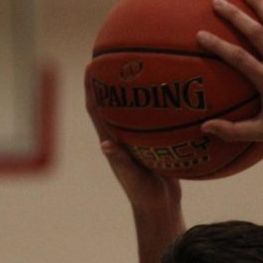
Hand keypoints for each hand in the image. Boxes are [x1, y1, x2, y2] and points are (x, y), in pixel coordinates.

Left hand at [85, 74, 181, 216]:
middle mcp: (122, 136)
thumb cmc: (143, 194)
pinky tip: (173, 94)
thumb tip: (105, 144)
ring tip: (144, 65)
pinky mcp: (154, 144)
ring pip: (134, 108)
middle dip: (110, 79)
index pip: (95, 108)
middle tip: (115, 55)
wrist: (160, 208)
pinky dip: (160, 106)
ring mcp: (138, 139)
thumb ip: (121, 160)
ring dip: (135, 89)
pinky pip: (156, 118)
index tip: (89, 65)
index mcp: (112, 141)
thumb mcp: (132, 177)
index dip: (89, 87)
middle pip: (113, 101)